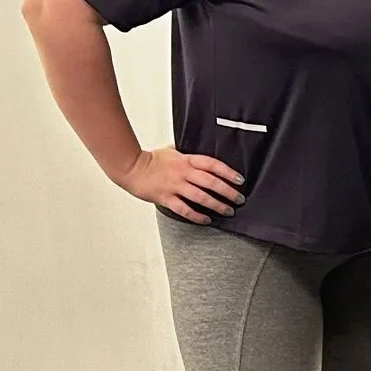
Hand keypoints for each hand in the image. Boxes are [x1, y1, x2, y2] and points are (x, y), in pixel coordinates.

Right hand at [118, 146, 243, 221]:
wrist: (131, 168)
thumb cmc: (150, 160)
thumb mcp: (171, 151)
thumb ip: (186, 153)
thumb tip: (198, 152)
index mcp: (186, 160)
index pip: (212, 165)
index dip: (228, 172)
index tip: (240, 180)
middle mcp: (183, 173)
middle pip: (211, 182)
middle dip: (228, 192)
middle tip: (239, 199)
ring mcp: (174, 186)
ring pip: (201, 197)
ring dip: (217, 205)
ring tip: (228, 210)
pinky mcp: (166, 198)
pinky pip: (184, 209)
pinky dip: (197, 216)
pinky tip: (206, 219)